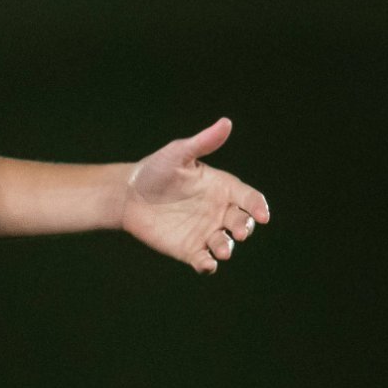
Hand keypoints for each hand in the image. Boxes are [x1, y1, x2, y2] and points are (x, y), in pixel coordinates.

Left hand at [120, 116, 271, 272]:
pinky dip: (207, 265)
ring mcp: (205, 231)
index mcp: (222, 188)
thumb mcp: (179, 154)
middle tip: (240, 231)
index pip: (249, 198)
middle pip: (241, 222)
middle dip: (243, 227)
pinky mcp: (189, 248)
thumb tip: (226, 122)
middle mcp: (218, 211)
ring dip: (226, 247)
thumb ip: (203, 143)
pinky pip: (203, 260)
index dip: (258, 207)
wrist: (126, 195)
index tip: (262, 215)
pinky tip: (206, 265)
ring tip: (222, 250)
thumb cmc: (155, 170)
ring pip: (224, 243)